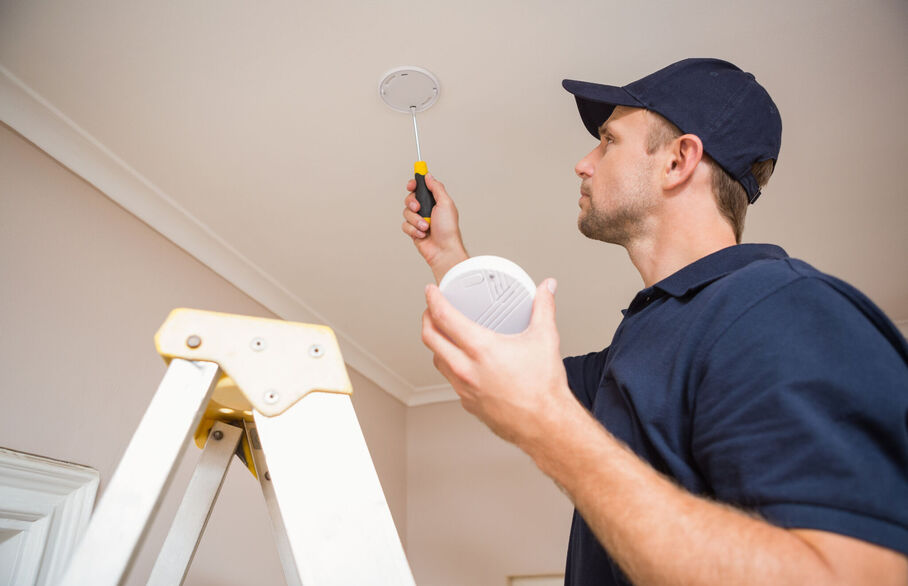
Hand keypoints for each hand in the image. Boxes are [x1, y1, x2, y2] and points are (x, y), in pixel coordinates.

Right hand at [401, 174, 468, 282]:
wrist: (443, 249)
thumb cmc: (448, 229)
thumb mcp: (445, 203)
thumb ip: (436, 187)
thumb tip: (428, 175)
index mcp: (435, 200)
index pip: (421, 187)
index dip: (414, 184)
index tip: (412, 185)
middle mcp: (426, 209)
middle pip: (410, 198)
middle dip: (413, 203)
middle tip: (419, 208)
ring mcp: (419, 219)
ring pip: (406, 212)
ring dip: (415, 220)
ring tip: (426, 226)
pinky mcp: (413, 230)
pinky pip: (405, 225)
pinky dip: (413, 229)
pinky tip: (422, 234)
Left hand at [421, 278, 575, 447]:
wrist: (546, 424)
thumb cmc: (543, 388)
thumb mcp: (545, 338)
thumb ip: (544, 307)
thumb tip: (546, 289)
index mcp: (481, 349)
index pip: (444, 318)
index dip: (433, 300)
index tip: (432, 292)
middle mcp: (466, 369)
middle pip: (430, 338)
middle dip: (427, 319)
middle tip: (431, 309)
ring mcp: (464, 388)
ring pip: (437, 359)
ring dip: (436, 343)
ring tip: (443, 333)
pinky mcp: (467, 402)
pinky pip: (450, 379)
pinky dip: (449, 364)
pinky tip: (460, 361)